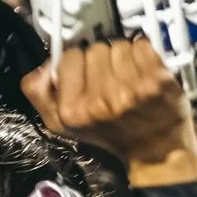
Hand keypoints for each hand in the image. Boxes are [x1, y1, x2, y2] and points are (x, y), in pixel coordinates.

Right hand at [23, 38, 196, 186]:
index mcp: (73, 111)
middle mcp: (101, 100)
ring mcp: (131, 90)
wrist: (155, 150)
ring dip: (123, 56)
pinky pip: (142, 46)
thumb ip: (40, 94)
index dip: (77, 61)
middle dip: (101, 59)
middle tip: (109, 78)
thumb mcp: (61, 125)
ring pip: (119, 45)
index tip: (85, 71)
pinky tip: (143, 72)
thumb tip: (46, 65)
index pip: (68, 57)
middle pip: (94, 49)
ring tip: (127, 77)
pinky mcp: (157, 82)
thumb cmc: (113, 135)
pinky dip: (143, 54)